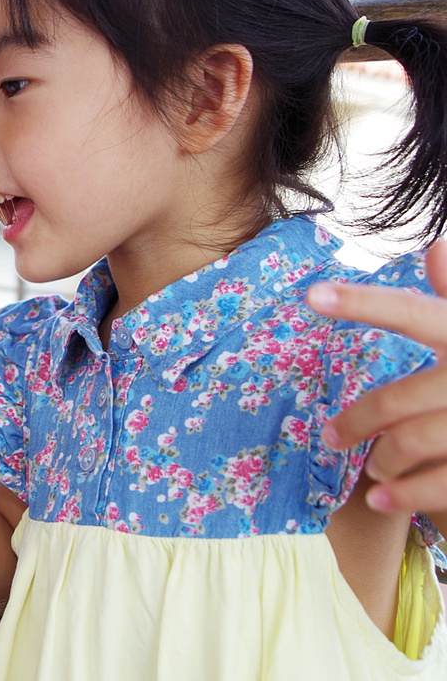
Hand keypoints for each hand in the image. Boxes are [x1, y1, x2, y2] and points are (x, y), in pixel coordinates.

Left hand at [308, 240, 446, 513]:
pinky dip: (405, 494)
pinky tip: (380, 498)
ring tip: (372, 467)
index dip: (367, 303)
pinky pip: (442, 485)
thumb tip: (438, 247)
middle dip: (358, 420)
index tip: (311, 294)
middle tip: (332, 436)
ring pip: (413, 441)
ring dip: (382, 459)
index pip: (418, 314)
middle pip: (401, 398)